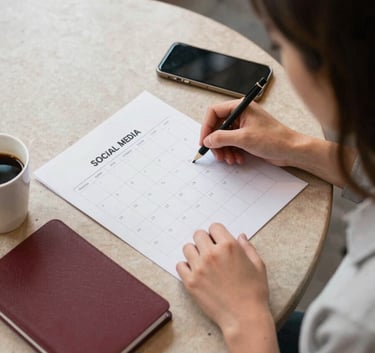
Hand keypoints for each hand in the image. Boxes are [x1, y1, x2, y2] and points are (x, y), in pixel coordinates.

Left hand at [176, 223, 272, 343]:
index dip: (217, 234)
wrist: (245, 318)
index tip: (218, 241)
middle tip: (209, 251)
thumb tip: (241, 236)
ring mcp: (199, 268)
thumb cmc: (254, 293)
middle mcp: (212, 254)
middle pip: (198, 234)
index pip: (214, 227)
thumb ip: (248, 248)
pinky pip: (180, 265)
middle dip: (204, 240)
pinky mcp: (190, 282)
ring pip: (187, 248)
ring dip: (194, 252)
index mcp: (229, 246)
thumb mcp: (258, 266)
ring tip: (202, 262)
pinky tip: (195, 272)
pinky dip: (186, 267)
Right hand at [200, 100, 301, 165]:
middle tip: (218, 155)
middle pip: (218, 127)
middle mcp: (241, 114)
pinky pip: (232, 144)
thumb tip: (207, 140)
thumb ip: (222, 138)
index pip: (214, 112)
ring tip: (230, 159)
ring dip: (224, 150)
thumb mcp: (244, 138)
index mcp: (241, 107)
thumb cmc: (275, 139)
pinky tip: (238, 159)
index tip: (204, 141)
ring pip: (224, 137)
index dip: (207, 127)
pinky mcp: (247, 137)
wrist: (291, 150)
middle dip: (216, 143)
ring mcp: (244, 126)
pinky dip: (232, 152)